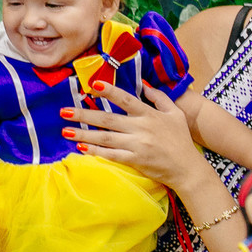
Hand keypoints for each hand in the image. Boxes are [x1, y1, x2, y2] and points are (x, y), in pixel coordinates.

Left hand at [62, 81, 202, 189]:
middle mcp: (141, 128)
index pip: (126, 99)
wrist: (187, 168)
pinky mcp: (135, 161)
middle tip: (64, 111)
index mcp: (149, 115)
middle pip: (108, 119)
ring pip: (105, 138)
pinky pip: (111, 155)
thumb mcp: (175, 114)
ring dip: (84, 133)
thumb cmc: (181, 140)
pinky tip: (81, 147)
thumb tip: (144, 83)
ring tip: (65, 130)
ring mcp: (137, 145)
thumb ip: (159, 97)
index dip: (109, 91)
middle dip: (84, 115)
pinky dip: (96, 151)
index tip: (92, 85)